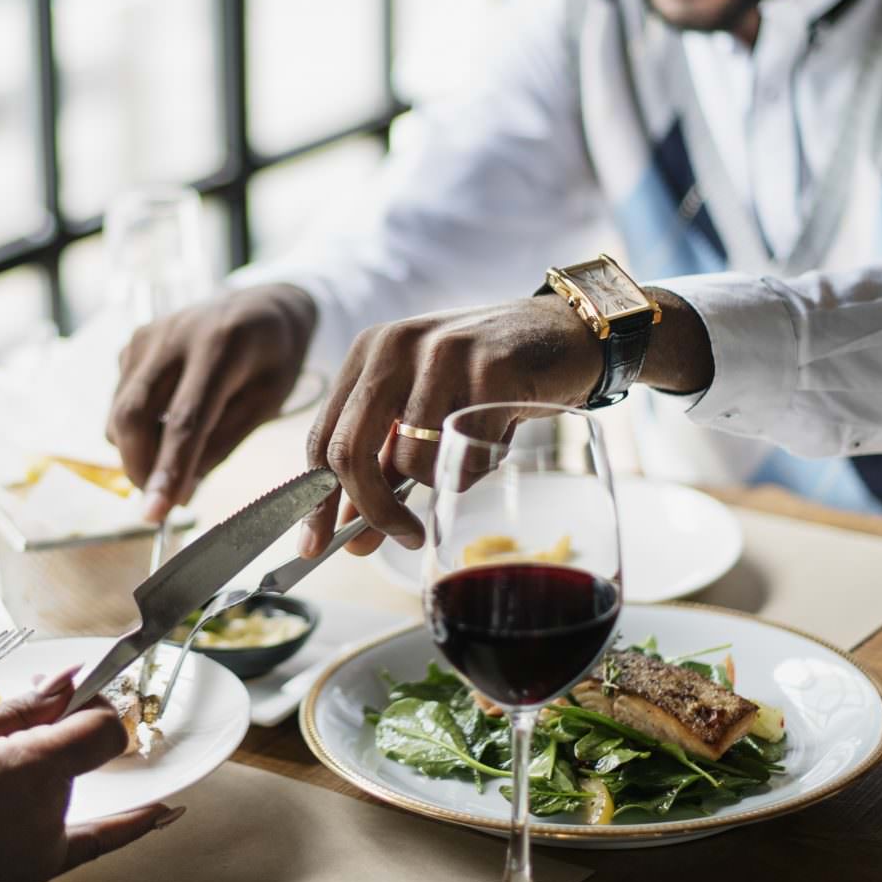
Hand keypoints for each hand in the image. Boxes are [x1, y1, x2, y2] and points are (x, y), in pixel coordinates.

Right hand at [0, 670, 178, 881]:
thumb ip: (16, 709)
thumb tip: (67, 679)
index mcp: (35, 766)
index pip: (101, 724)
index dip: (91, 703)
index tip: (68, 694)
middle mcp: (54, 805)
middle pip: (80, 752)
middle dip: (55, 732)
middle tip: (5, 732)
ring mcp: (50, 841)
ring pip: (67, 787)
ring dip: (47, 770)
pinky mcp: (39, 867)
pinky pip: (99, 841)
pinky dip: (135, 824)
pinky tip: (167, 811)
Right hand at [106, 283, 317, 520]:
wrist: (264, 303)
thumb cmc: (275, 357)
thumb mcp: (268, 401)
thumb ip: (224, 443)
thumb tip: (181, 492)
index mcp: (220, 346)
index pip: (184, 420)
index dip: (168, 470)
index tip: (155, 515)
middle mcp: (174, 335)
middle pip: (132, 415)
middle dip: (139, 468)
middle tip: (162, 499)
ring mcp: (148, 336)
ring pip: (119, 412)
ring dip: (137, 451)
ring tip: (174, 459)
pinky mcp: (133, 342)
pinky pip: (120, 399)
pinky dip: (136, 428)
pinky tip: (167, 424)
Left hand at [301, 297, 600, 556]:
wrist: (566, 334)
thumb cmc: (487, 378)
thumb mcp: (423, 409)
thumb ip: (383, 463)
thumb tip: (351, 534)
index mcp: (368, 353)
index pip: (322, 437)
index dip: (315, 500)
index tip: (315, 547)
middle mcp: (394, 346)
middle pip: (349, 451)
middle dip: (371, 510)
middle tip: (401, 537)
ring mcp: (441, 354)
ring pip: (412, 460)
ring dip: (443, 478)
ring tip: (471, 449)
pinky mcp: (490, 369)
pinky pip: (466, 454)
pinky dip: (479, 466)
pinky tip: (497, 438)